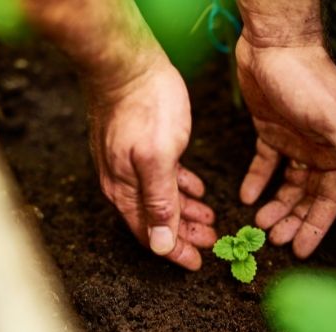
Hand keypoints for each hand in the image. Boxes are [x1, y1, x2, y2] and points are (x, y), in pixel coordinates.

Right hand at [87, 57, 215, 269]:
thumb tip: (160, 245)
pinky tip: (196, 190)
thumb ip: (159, 202)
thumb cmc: (143, 106)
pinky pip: (162, 178)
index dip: (175, 251)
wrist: (126, 63)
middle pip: (156, 220)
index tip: (198, 264)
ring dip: (186, 212)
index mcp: (125, 190)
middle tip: (212, 241)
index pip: (150, 234)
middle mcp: (123, 182)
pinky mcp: (139, 147)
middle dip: (185, 234)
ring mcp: (129, 164)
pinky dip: (181, 188)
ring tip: (209, 219)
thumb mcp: (157, 157)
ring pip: (161, 200)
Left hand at [236, 36, 335, 257]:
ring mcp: (295, 141)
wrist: (275, 45)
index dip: (317, 226)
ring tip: (259, 223)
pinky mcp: (271, 130)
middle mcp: (319, 150)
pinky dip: (257, 178)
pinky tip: (246, 196)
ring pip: (287, 183)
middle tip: (273, 240)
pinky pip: (265, 162)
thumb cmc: (307, 80)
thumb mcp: (335, 120)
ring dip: (276, 204)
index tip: (300, 250)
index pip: (330, 199)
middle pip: (308, 196)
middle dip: (293, 219)